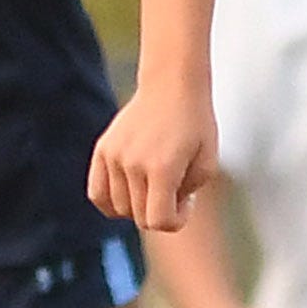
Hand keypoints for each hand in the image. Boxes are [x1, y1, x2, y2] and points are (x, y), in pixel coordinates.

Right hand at [90, 88, 218, 230]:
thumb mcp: (208, 162)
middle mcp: (133, 164)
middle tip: (175, 190)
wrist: (172, 86)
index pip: (158, 221)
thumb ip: (188, 194)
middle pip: (139, 217)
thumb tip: (166, 211)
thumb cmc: (196, 124)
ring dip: (139, 206)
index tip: (186, 202)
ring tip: (155, 185)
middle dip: (161, 212)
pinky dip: (112, 203)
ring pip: (119, 209)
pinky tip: (130, 192)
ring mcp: (113, 157)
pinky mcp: (102, 150)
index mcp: (163, 168)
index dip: (176, 221)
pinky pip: (97, 194)